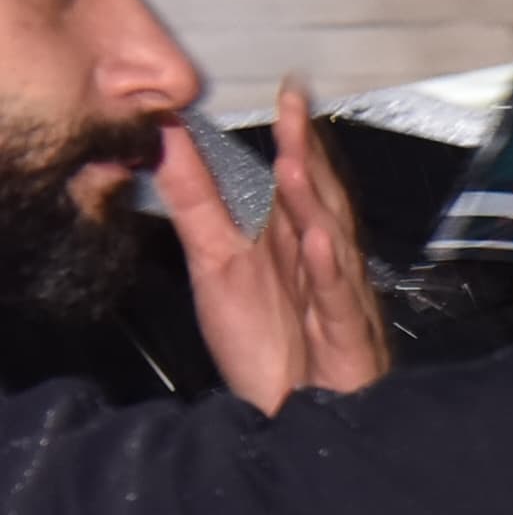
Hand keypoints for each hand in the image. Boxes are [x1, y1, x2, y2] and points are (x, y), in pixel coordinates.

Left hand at [166, 84, 388, 411]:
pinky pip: (336, 301)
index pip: (296, 180)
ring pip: (331, 243)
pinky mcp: (342, 340)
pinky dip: (330, 274)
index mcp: (292, 243)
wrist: (285, 421)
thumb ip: (195, 201)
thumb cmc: (265, 348)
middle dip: (309, 155)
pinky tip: (318, 245)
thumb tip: (167, 138)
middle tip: (295, 110)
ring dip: (315, 204)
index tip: (288, 93)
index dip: (294, 138)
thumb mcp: (214, 264)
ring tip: (296, 164)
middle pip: (319, 200)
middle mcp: (320, 264)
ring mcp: (337, 300)